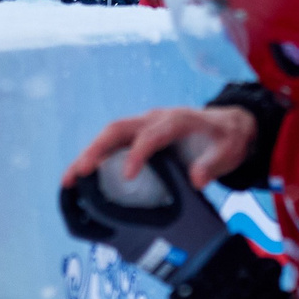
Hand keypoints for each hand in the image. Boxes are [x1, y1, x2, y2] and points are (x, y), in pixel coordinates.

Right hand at [59, 137, 228, 284]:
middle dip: (96, 150)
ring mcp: (144, 124)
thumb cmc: (227, 139)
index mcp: (177, 121)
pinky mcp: (139, 134)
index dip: (138, 153)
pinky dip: (96, 157)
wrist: (229, 125)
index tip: (126, 176)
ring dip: (88, 154)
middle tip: (78, 173)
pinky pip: (113, 143)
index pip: (152, 135)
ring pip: (110, 135)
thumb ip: (213, 165)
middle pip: (119, 129)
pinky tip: (82, 177)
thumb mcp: (229, 151)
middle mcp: (155, 119)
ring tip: (69, 179)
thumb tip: (196, 179)